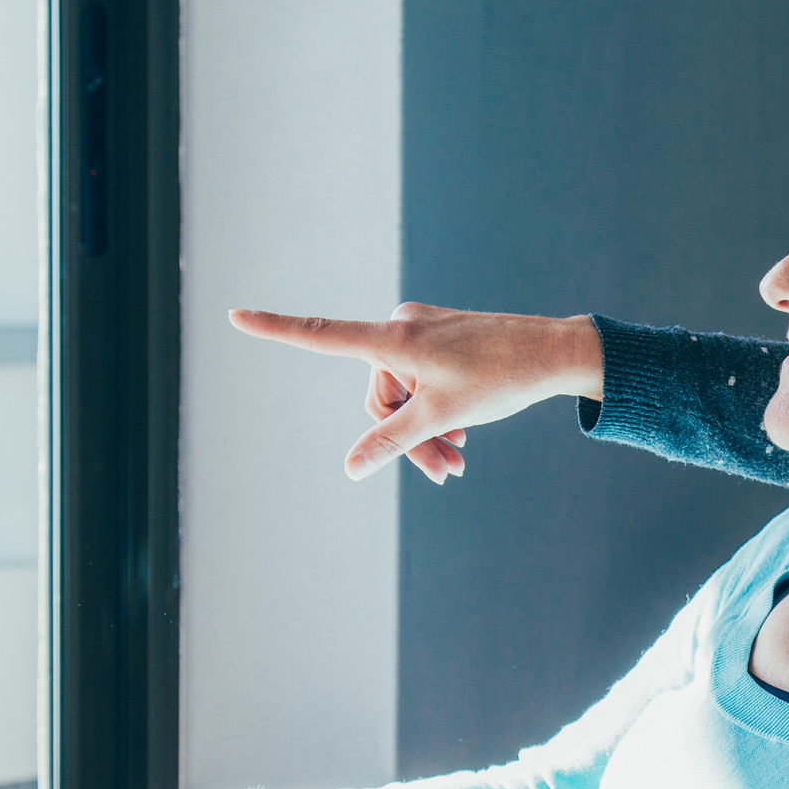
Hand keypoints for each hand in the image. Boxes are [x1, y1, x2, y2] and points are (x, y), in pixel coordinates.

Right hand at [229, 303, 604, 483]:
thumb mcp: (442, 417)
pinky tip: (462, 438)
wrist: (554, 354)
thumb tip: (351, 468)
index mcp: (395, 339)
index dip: (276, 329)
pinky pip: (421, 381)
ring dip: (426, 432)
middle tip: (447, 473)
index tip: (234, 315)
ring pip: (403, 395)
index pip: (323, 335)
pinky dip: (436, 412)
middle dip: (406, 436)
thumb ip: (392, 442)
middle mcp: (401, 327)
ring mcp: (421, 331)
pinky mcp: (440, 338)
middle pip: (379, 395)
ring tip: (459, 462)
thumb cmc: (501, 379)